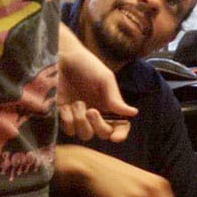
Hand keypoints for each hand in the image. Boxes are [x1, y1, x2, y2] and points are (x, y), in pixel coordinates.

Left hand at [57, 27, 135, 141]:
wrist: (63, 58)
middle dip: (98, 125)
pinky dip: (67, 119)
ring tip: (77, 103)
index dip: (120, 134)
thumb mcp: (105, 79)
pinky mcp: (63, 115)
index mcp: (110, 106)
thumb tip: (133, 113)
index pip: (120, 126)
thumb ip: (115, 98)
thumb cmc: (87, 66)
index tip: (115, 138)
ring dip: (80, 121)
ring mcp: (79, 116)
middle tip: (91, 110)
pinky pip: (68, 129)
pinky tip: (65, 106)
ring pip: (84, 135)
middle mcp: (96, 114)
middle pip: (102, 134)